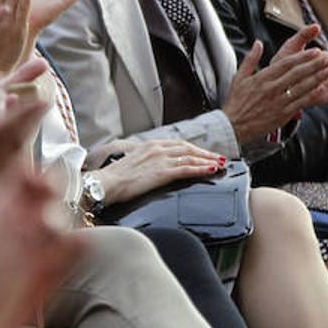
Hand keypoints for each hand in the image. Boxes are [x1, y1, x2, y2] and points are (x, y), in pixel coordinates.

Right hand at [91, 138, 225, 204]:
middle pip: (188, 148)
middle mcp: (156, 148)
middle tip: (219, 158)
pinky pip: (187, 168)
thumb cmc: (114, 178)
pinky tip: (211, 170)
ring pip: (191, 157)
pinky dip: (202, 168)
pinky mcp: (162, 172)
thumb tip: (150, 168)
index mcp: (149, 145)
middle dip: (205, 153)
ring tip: (220, 164)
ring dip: (208, 160)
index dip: (194, 148)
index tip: (204, 153)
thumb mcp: (132, 163)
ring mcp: (160, 159)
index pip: (177, 144)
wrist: (106, 183)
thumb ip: (144, 161)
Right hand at [222, 26, 327, 143]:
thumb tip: (258, 43)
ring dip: (318, 78)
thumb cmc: (236, 102)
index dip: (302, 56)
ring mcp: (279, 102)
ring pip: (302, 87)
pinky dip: (312, 95)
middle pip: (298, 74)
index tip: (315, 51)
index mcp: (262, 78)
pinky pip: (301, 103)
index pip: (286, 63)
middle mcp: (272, 88)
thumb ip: (250, 59)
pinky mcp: (283, 114)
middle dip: (315, 65)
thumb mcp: (239, 77)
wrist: (233, 126)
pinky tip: (322, 89)